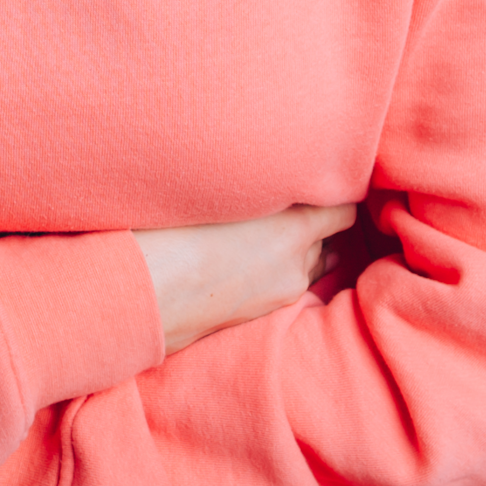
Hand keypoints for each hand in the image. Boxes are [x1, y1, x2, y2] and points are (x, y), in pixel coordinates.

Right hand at [132, 202, 359, 354]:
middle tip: (281, 201)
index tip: (316, 181)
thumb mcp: (216, 192)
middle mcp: (295, 263)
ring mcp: (281, 293)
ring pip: (304, 263)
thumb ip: (252, 183)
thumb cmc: (170, 235)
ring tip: (265, 232)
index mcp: (294, 228)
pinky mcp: (262, 314)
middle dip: (309, 221)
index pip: (341, 211)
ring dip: (294, 248)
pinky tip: (249, 260)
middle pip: (323, 237)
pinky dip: (277, 270)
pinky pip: (286, 283)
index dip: (332, 195)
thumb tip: (259, 171)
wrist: (144, 296)